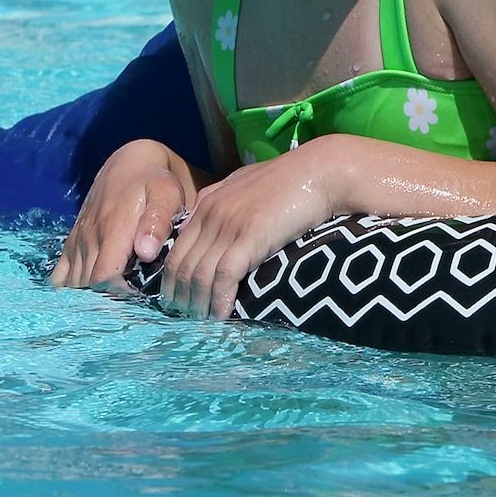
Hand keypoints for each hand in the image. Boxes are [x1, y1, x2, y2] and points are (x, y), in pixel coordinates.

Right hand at [51, 139, 190, 293]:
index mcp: (113, 230)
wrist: (130, 165)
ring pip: (74, 284)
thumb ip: (157, 222)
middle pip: (87, 286)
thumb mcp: (165, 195)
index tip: (140, 296)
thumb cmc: (155, 182)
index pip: (104, 277)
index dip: (120, 294)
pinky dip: (69, 290)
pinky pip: (59, 276)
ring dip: (91, 296)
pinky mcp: (72, 243)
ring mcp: (77, 242)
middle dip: (107, 300)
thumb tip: (145, 252)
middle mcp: (90, 239)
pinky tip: (88, 295)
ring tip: (116, 301)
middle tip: (131, 304)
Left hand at [159, 143, 342, 318]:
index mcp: (207, 202)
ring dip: (198, 304)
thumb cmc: (292, 178)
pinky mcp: (250, 236)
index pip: (177, 249)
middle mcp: (211, 214)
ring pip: (200, 274)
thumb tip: (209, 215)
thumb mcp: (248, 182)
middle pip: (182, 265)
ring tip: (201, 324)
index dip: (173, 280)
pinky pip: (225, 275)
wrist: (322, 172)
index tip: (178, 300)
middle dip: (180, 297)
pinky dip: (220, 299)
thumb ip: (224, 198)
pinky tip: (222, 315)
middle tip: (185, 320)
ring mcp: (229, 225)